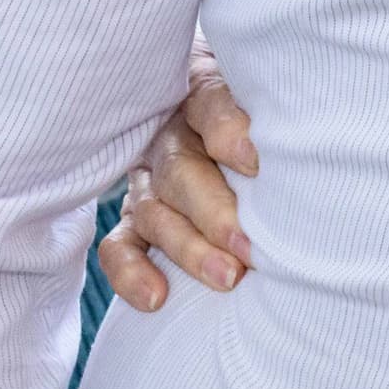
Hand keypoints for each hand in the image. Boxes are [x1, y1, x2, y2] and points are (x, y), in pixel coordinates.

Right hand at [96, 53, 257, 310]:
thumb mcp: (262, 91)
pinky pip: (119, 247)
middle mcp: (169, 136)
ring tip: (228, 277)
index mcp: (202, 91)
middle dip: (215, 211)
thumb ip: (268, 107)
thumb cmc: (260, 108)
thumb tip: (267, 146)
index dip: (226, 130)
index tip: (253, 162)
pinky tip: (156, 298)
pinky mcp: (134, 219)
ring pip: (156, 212)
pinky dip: (131, 273)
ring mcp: (148, 179)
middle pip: (182, 170)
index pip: (209, 103)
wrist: (217, 114)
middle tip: (249, 244)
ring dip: (189, 248)